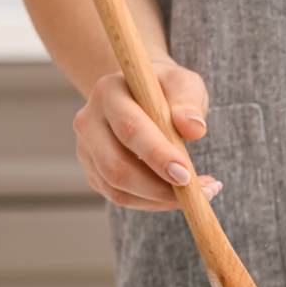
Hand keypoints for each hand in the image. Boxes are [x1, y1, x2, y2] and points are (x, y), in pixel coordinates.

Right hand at [73, 59, 219, 210]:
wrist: (141, 93)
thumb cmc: (166, 88)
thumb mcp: (183, 83)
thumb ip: (189, 102)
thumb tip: (194, 128)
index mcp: (109, 92)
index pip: (130, 129)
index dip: (157, 155)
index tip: (186, 175)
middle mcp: (89, 121)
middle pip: (116, 166)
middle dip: (158, 187)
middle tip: (197, 194)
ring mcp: (87, 149)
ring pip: (117, 187)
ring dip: (159, 199)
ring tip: (198, 195)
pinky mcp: (94, 170)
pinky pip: (121, 196)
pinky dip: (153, 202)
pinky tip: (180, 196)